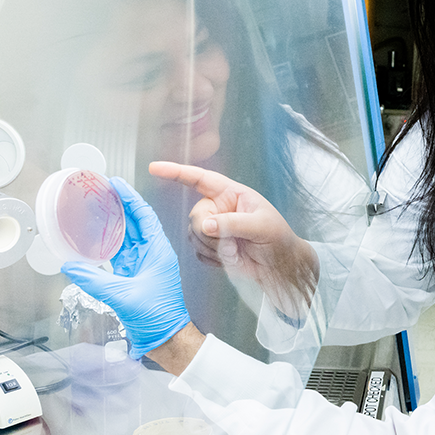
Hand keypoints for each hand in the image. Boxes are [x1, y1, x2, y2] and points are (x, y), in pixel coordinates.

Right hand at [61, 177, 192, 359]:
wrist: (166, 339)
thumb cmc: (158, 318)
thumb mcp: (123, 296)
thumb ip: (94, 280)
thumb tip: (70, 266)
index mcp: (158, 251)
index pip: (144, 216)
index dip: (131, 198)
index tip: (117, 184)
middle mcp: (151, 253)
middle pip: (135, 221)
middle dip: (120, 204)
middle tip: (103, 190)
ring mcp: (143, 264)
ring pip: (127, 236)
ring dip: (113, 221)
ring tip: (97, 206)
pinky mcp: (134, 275)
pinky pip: (119, 253)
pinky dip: (108, 242)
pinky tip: (95, 236)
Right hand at [148, 161, 318, 320]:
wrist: (279, 265)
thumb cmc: (277, 237)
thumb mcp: (261, 226)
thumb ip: (233, 223)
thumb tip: (206, 225)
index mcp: (230, 193)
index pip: (199, 178)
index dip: (176, 172)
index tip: (155, 168)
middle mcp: (217, 208)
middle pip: (195, 217)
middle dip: (211, 233)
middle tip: (234, 243)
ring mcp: (212, 227)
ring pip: (195, 237)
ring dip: (216, 248)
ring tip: (238, 250)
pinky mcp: (209, 247)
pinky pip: (198, 252)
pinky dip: (215, 259)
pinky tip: (233, 258)